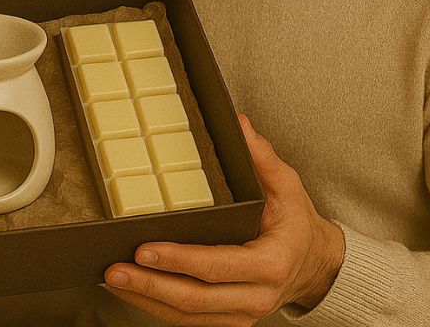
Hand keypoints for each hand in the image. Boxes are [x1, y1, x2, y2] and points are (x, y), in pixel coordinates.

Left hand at [103, 114, 344, 325]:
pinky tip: (131, 290)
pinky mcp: (229, 320)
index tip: (145, 249)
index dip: (179, 260)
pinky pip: (189, 321)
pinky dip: (157, 307)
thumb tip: (238, 123)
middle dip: (150, 285)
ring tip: (112, 279)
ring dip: (146, 299)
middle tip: (115, 269)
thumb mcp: (287, 185)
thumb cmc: (297, 222)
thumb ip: (261, 156)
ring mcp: (241, 314)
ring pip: (188, 316)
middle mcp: (255, 296)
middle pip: (196, 299)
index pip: (217, 265)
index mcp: (270, 263)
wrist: (316, 264)